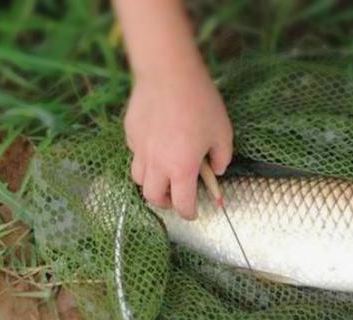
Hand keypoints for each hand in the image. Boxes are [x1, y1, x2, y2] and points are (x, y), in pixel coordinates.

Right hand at [124, 65, 232, 219]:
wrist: (168, 73)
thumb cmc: (200, 103)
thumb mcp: (223, 132)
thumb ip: (222, 158)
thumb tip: (217, 170)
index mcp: (182, 169)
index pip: (182, 204)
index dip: (189, 213)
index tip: (194, 213)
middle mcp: (157, 164)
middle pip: (153, 198)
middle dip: (166, 203)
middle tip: (176, 197)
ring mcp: (139, 149)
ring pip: (139, 179)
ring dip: (152, 184)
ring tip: (163, 175)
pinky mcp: (130, 133)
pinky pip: (135, 154)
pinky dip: (144, 158)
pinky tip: (155, 145)